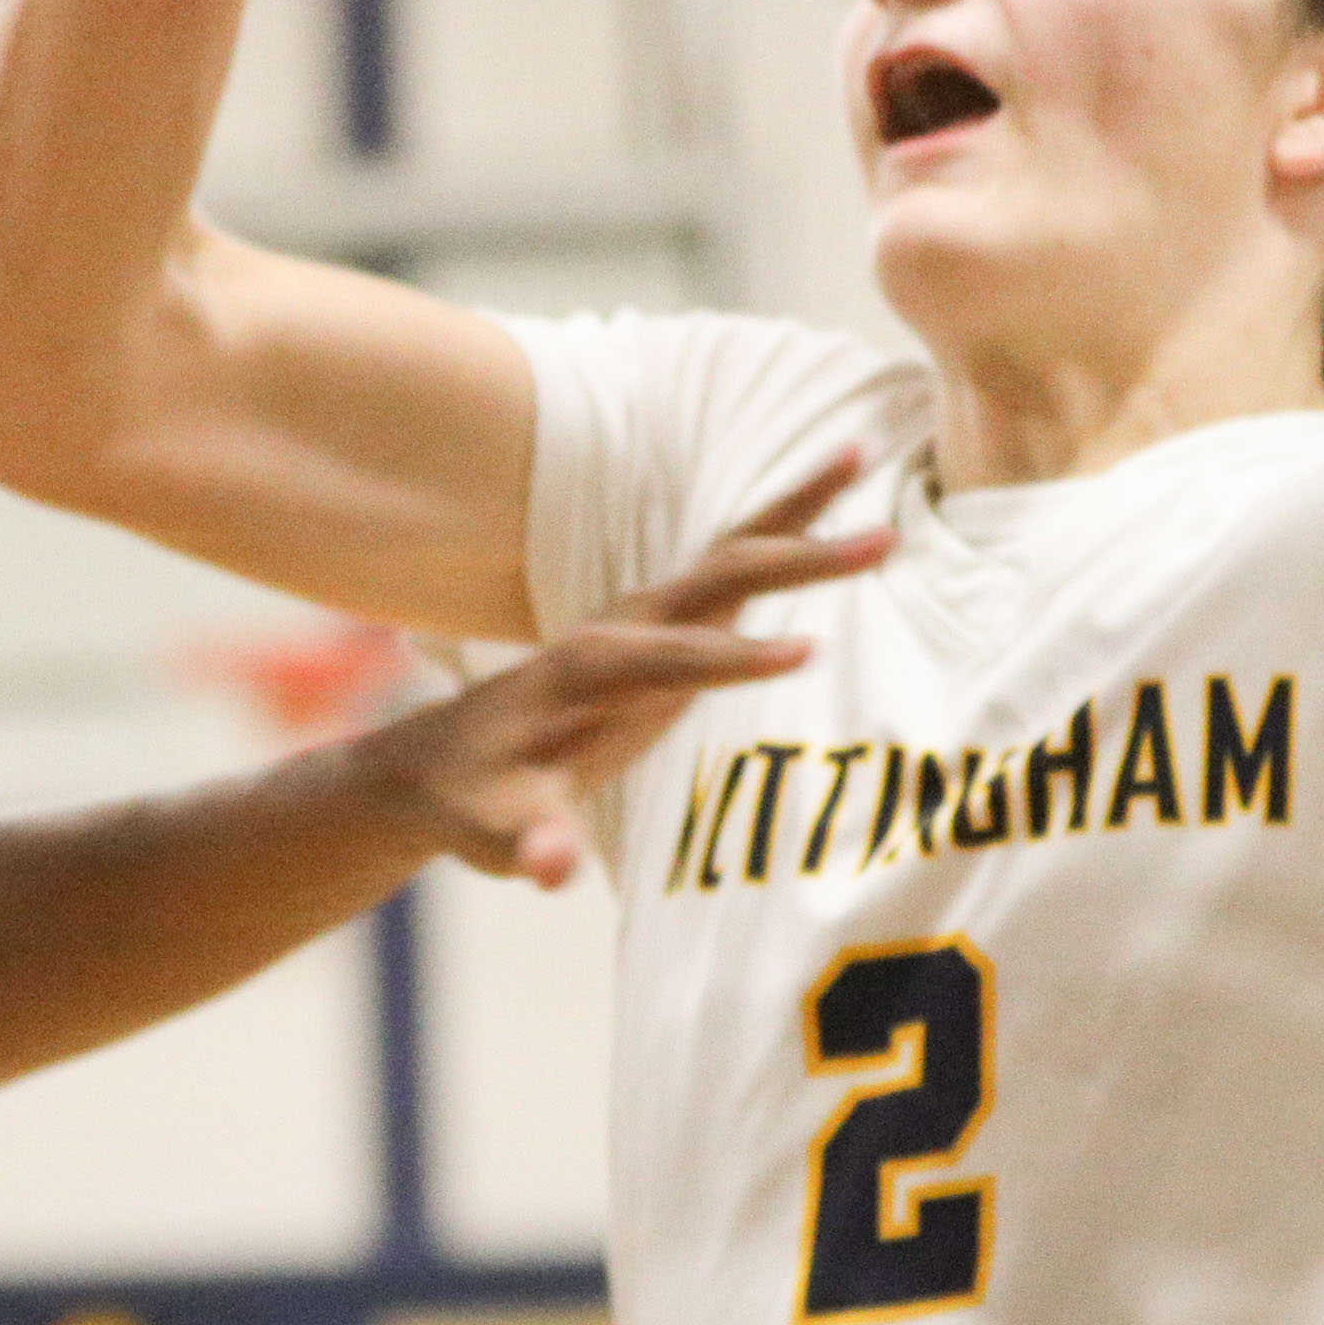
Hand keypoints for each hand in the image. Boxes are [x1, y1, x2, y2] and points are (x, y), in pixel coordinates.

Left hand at [339, 455, 881, 888]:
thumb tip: (550, 869)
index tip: (806, 652)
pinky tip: (832, 505)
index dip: (735, 660)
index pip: (673, 660)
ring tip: (863, 455)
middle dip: (795, 559)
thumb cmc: (475, 803)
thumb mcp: (494, 834)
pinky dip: (781, 530)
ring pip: (729, 551)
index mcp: (585, 670)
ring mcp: (641, 618)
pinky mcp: (662, 625)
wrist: (439, 764)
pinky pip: (731, 567)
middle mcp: (618, 626)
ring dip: (796, 511)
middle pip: (716, 577)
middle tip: (884, 541)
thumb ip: (530, 844)